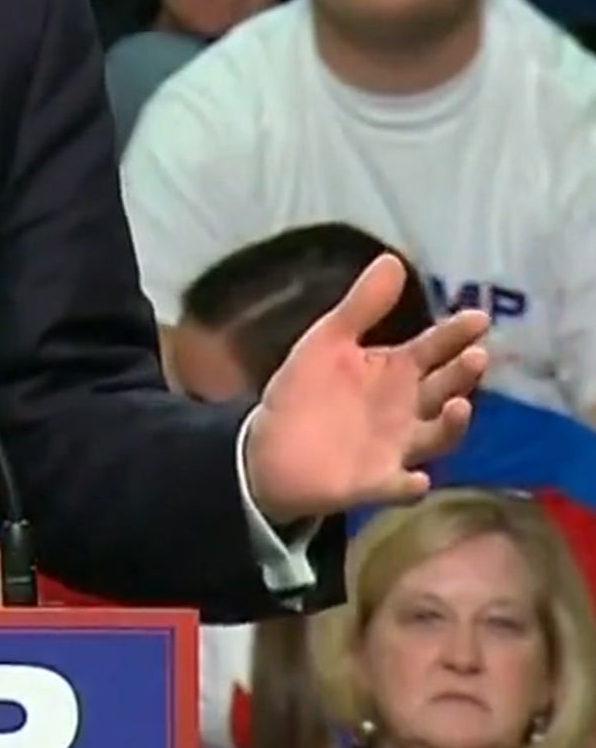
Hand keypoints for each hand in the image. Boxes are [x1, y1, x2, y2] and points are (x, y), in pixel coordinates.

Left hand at [245, 253, 487, 524]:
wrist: (270, 445)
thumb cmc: (306, 390)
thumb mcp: (328, 341)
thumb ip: (361, 306)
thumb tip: (393, 259)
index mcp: (396, 372)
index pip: (433, 349)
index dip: (456, 334)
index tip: (478, 317)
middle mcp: (407, 409)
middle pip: (444, 389)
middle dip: (462, 375)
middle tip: (476, 356)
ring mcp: (396, 447)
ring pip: (436, 437)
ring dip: (452, 425)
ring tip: (459, 405)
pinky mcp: (375, 482)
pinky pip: (399, 487)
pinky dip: (410, 486)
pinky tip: (416, 480)